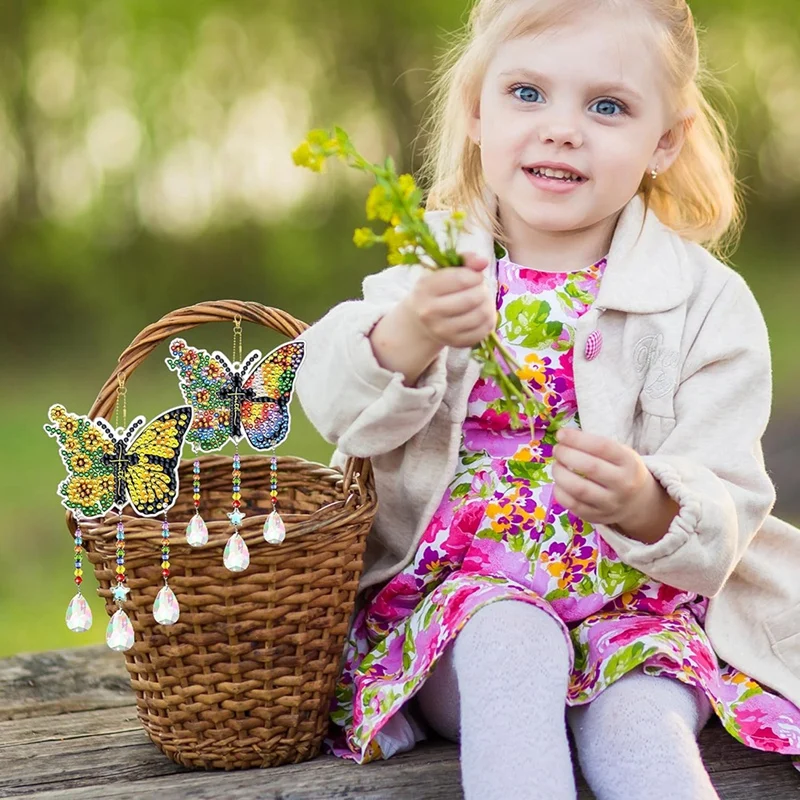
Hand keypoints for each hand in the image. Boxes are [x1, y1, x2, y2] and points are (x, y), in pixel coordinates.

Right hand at [402, 252, 496, 348]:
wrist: (422, 319)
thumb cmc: (438, 289)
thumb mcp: (445, 270)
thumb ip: (465, 260)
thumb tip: (483, 262)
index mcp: (425, 288)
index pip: (462, 279)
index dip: (475, 276)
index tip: (474, 276)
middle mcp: (429, 312)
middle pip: (472, 299)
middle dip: (482, 290)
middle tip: (478, 289)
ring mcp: (442, 331)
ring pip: (481, 315)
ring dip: (488, 304)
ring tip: (481, 300)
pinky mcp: (455, 343)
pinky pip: (484, 330)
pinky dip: (489, 319)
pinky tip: (481, 314)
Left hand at [552, 428, 677, 542]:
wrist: (637, 502)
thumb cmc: (621, 470)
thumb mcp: (620, 453)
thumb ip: (595, 445)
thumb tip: (563, 437)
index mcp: (630, 462)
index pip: (602, 447)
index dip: (577, 439)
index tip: (561, 434)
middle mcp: (623, 484)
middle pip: (590, 467)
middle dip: (566, 455)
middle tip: (557, 449)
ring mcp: (610, 503)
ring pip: (580, 489)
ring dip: (560, 473)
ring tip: (556, 465)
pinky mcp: (597, 517)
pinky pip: (573, 505)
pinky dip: (560, 492)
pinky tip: (559, 483)